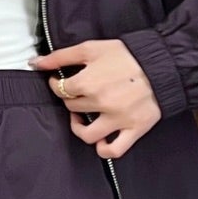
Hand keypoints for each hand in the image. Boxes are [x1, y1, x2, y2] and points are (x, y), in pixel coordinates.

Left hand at [29, 38, 163, 157]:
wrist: (163, 63)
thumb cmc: (127, 54)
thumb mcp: (92, 48)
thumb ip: (61, 56)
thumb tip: (35, 63)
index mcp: (88, 83)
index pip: (60, 90)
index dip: (58, 84)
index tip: (62, 81)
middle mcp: (100, 104)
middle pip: (72, 109)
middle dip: (72, 100)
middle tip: (78, 93)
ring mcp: (117, 119)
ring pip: (88, 135)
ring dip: (80, 128)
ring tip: (83, 119)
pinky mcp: (134, 129)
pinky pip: (114, 150)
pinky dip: (104, 149)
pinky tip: (101, 140)